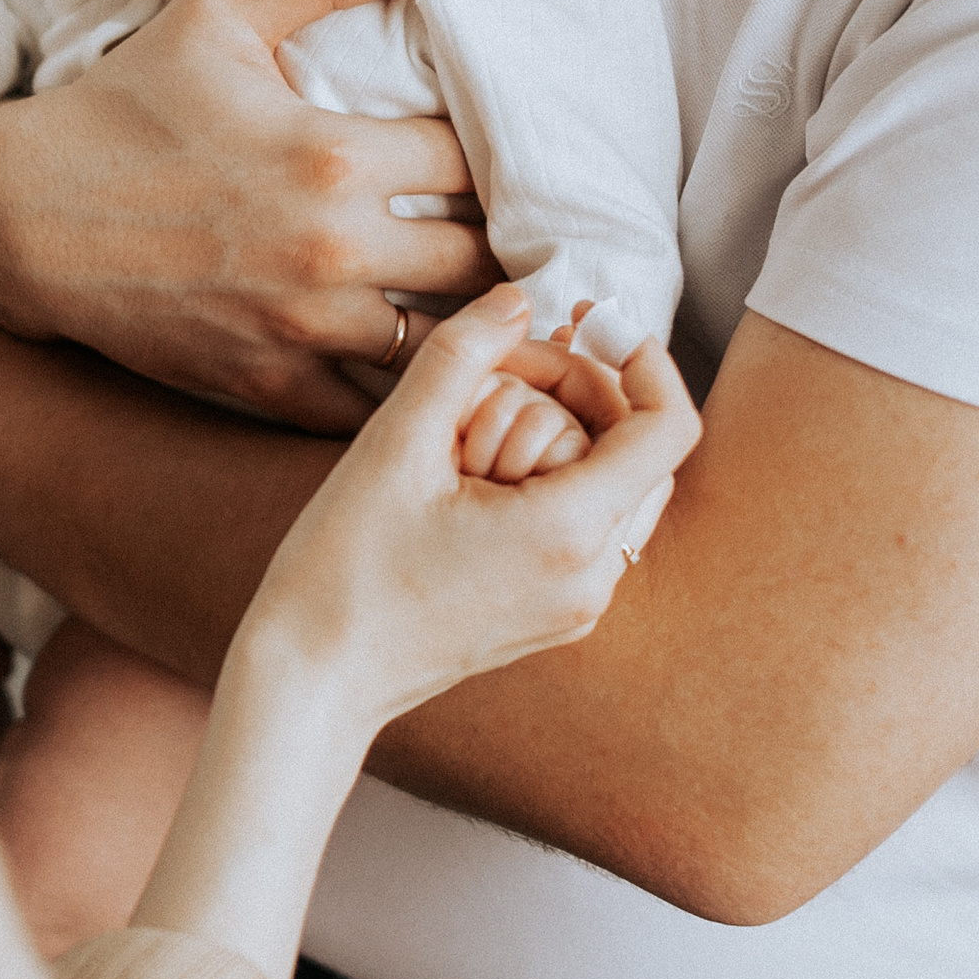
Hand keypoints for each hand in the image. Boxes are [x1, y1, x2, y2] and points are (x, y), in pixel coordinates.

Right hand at [0, 0, 503, 431]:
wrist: (23, 220)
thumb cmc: (121, 108)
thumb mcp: (215, 14)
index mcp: (333, 155)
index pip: (478, 162)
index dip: (501, 154)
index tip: (503, 150)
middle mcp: (332, 251)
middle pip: (482, 260)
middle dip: (502, 240)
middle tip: (511, 225)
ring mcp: (302, 330)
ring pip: (442, 344)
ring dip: (469, 320)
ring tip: (482, 295)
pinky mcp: (270, 385)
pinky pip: (375, 405)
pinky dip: (406, 386)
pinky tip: (417, 355)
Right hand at [131, 284, 697, 978]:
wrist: (312, 680)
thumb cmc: (343, 568)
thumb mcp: (397, 442)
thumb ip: (464, 353)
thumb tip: (519, 298)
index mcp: (570, 534)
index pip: (667, 427)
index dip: (640, 357)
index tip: (584, 320)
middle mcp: (593, 579)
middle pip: (637, 449)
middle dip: (577, 390)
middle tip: (497, 366)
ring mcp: (576, 604)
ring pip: (607, 483)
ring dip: (552, 435)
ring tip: (466, 428)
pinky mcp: (552, 616)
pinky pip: (578, 523)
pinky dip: (540, 480)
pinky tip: (468, 473)